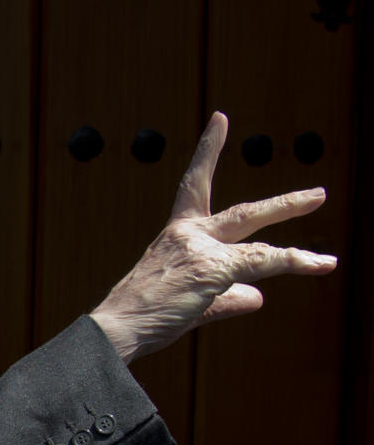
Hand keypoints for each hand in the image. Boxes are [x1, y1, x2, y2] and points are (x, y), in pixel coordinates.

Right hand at [90, 112, 336, 363]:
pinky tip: (320, 265)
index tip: (221, 119)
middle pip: (243, 214)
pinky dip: (295, 262)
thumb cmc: (143, 315)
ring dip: (297, 253)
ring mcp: (201, 250)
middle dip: (281, 205)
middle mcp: (187, 235)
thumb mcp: (187, 301)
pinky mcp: (213, 269)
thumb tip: (258, 296)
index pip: (194, 185)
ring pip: (259, 245)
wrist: (118, 325)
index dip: (208, 151)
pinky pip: (264, 262)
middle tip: (318, 195)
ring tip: (325, 260)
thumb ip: (226, 298)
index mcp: (176, 236)